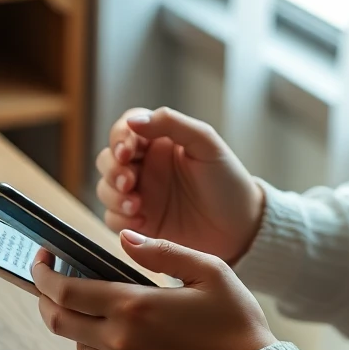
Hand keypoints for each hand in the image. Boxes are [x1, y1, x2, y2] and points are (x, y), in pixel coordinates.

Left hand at [31, 231, 277, 349]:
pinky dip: (100, 346)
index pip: (65, 291)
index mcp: (133, 306)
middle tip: (49, 282)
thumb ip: (163, 251)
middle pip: (57, 320)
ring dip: (77, 322)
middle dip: (45, 298)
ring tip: (96, 306)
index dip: (44, 274)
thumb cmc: (237, 324)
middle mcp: (119, 341)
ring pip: (77, 343)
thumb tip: (124, 238)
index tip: (41, 259)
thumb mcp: (210, 271)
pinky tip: (123, 334)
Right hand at [97, 106, 263, 264]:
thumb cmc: (228, 182)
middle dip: (113, 169)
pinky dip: (120, 219)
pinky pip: (114, 219)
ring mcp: (141, 195)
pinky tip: (142, 221)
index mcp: (159, 142)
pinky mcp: (140, 223)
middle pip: (108, 159)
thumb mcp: (206, 144)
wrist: (242, 229)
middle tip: (129, 180)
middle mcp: (145, 167)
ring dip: (114, 194)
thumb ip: (172, 123)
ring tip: (137, 204)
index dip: (119, 137)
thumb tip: (134, 120)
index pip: (125, 130)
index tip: (127, 150)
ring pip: (106, 188)